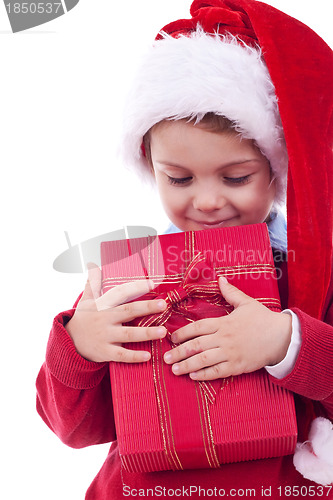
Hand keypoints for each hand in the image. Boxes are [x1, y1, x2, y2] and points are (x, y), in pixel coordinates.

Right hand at [66, 263, 166, 362]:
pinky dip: (134, 356)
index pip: (121, 293)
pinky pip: (122, 354)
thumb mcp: (86, 300)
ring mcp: (105, 336)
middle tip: (163, 304)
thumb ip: (93, 283)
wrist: (68, 342)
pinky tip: (148, 356)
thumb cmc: (83, 319)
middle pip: (128, 311)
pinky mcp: (105, 352)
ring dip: (146, 333)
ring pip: (128, 334)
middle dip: (146, 308)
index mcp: (103, 305)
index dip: (136, 287)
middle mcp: (105, 319)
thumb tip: (93, 265)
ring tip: (163, 331)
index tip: (152, 283)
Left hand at [163, 277, 291, 379]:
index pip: (197, 327)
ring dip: (187, 365)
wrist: (282, 337)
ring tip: (174, 369)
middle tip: (165, 357)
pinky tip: (193, 376)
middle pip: (196, 345)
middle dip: (178, 352)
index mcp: (223, 322)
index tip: (171, 338)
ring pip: (203, 360)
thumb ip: (230, 293)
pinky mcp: (237, 366)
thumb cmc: (263, 319)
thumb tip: (220, 278)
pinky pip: (217, 372)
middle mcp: (224, 338)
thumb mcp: (246, 303)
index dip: (182, 333)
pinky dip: (204, 375)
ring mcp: (230, 353)